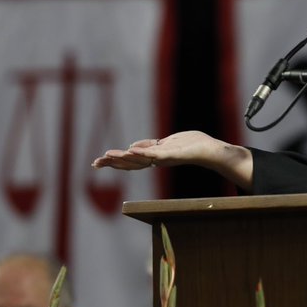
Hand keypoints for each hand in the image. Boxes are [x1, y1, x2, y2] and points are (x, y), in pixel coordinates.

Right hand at [92, 130, 237, 171]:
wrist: (210, 151)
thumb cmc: (191, 145)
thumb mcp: (166, 143)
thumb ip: (150, 145)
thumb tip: (132, 146)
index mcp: (154, 158)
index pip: (130, 161)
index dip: (114, 162)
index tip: (97, 162)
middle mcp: (156, 161)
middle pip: (130, 163)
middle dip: (113, 162)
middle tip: (96, 163)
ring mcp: (164, 159)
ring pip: (140, 160)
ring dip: (123, 158)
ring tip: (108, 156)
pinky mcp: (173, 155)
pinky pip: (156, 155)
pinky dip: (143, 152)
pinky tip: (131, 149)